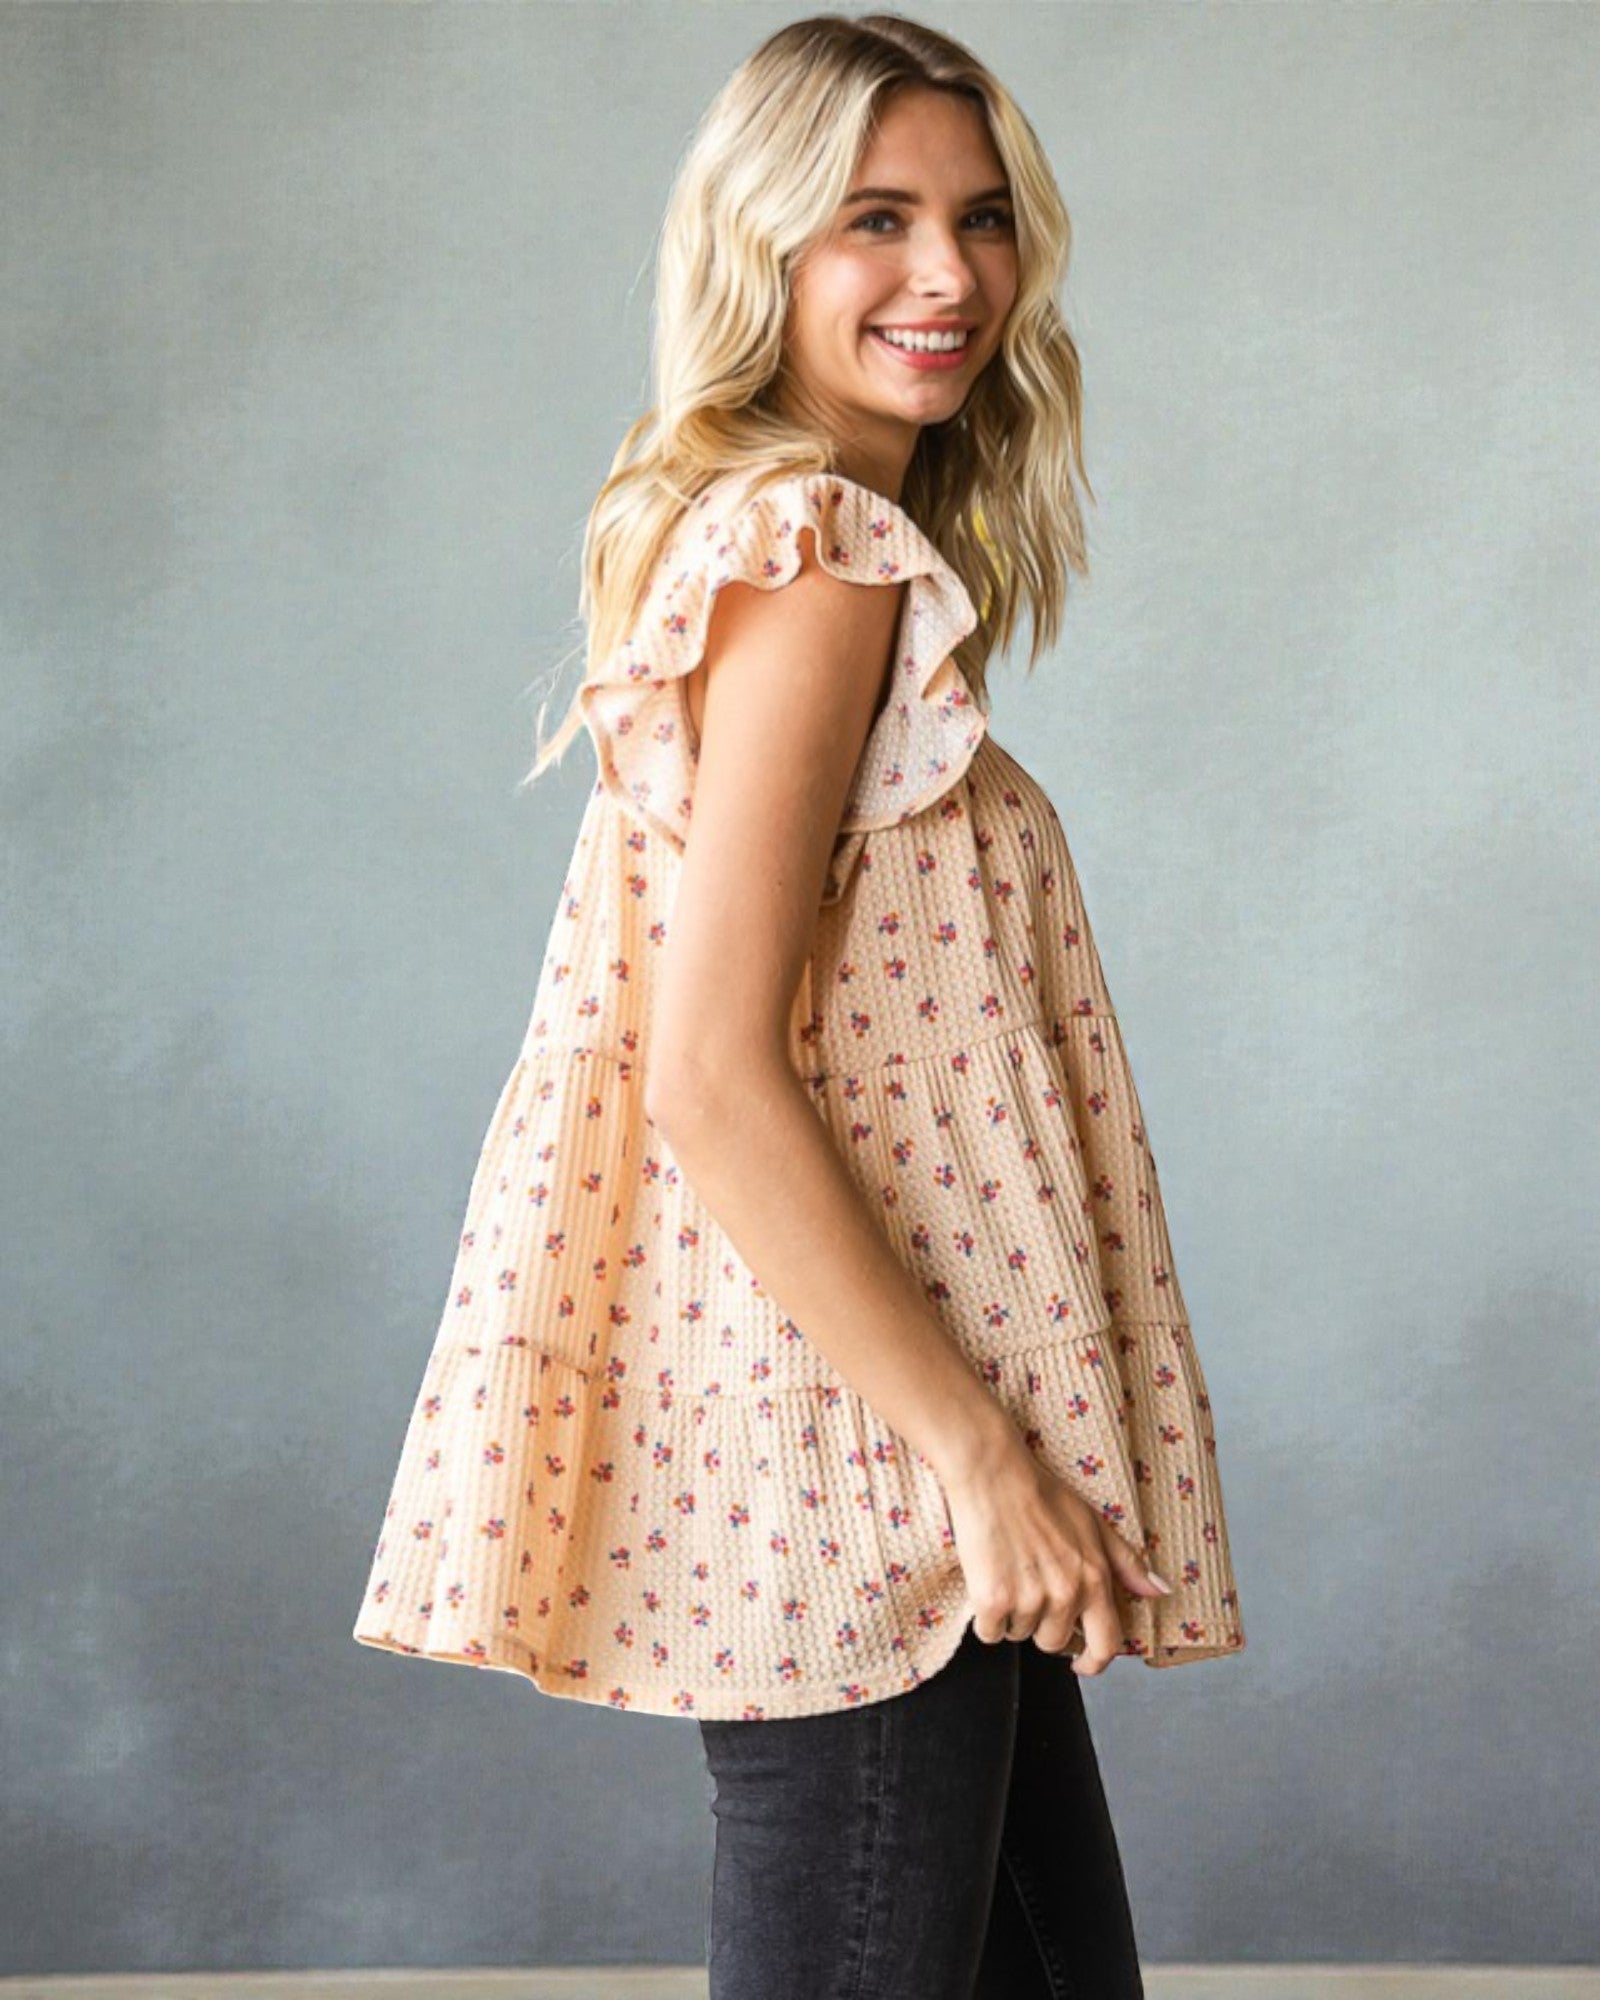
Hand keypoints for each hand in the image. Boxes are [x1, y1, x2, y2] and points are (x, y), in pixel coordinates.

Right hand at [938, 1430, 1172, 1675]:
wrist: (992, 1473)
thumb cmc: (1041, 1493)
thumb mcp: (1093, 1523)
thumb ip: (1127, 1562)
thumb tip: (1159, 1591)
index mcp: (1094, 1578)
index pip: (1107, 1644)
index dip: (1095, 1662)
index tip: (1081, 1664)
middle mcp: (1066, 1594)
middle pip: (1053, 1642)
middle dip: (1042, 1624)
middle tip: (1029, 1587)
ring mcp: (1029, 1599)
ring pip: (1020, 1635)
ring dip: (1012, 1616)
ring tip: (1008, 1573)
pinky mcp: (993, 1600)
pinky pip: (989, 1632)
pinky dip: (985, 1617)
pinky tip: (986, 1582)